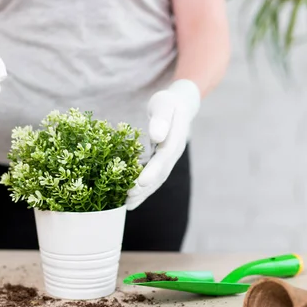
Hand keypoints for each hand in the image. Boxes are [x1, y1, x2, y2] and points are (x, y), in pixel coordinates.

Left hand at [125, 79, 200, 210]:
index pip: (164, 158)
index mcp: (175, 139)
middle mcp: (173, 154)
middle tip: (128, 197)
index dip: (152, 171)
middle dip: (145, 188)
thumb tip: (157, 135)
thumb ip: (161, 118)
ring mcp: (169, 161)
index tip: (140, 182)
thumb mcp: (164, 103)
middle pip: (161, 174)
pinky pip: (153, 179)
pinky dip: (143, 191)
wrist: (179, 107)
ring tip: (127, 203)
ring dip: (143, 193)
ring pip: (157, 180)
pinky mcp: (161, 164)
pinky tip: (128, 200)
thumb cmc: (167, 103)